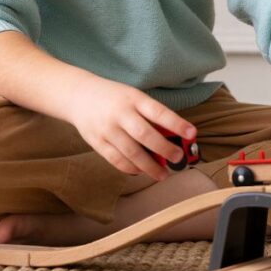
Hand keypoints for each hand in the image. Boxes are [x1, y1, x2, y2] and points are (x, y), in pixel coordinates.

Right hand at [68, 77, 196, 181]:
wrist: (78, 95)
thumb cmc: (115, 98)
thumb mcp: (134, 97)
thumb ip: (150, 115)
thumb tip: (172, 137)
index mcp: (133, 99)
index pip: (158, 112)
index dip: (176, 123)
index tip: (192, 133)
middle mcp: (120, 114)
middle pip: (145, 135)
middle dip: (164, 149)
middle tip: (178, 158)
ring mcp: (107, 129)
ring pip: (131, 152)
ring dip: (149, 166)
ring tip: (163, 174)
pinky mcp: (96, 142)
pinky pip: (116, 159)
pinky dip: (130, 168)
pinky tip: (141, 171)